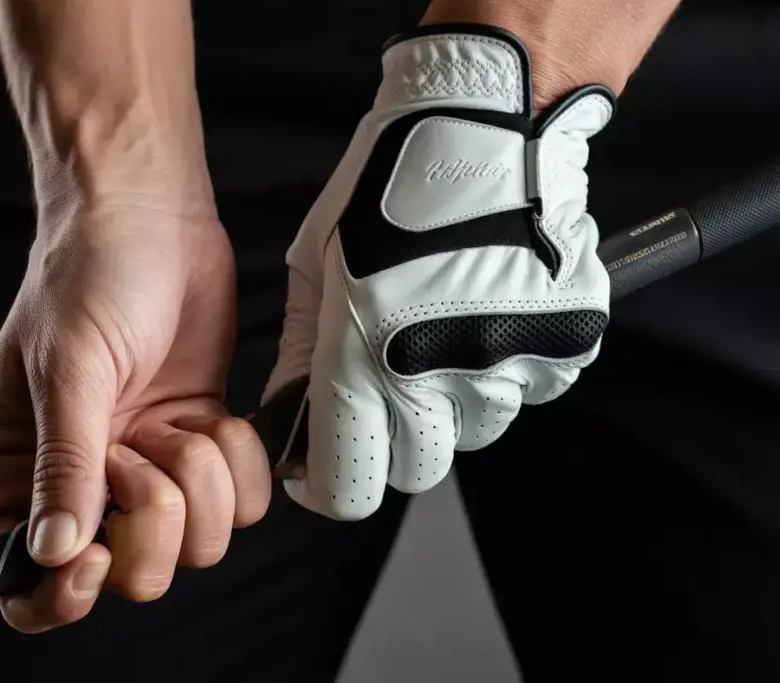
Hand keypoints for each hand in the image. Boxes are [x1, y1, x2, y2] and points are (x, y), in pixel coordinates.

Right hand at [0, 193, 270, 633]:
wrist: (149, 219)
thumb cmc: (86, 278)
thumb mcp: (68, 371)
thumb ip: (64, 467)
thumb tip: (54, 554)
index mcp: (13, 473)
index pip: (24, 579)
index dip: (64, 591)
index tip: (98, 554)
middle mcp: (79, 482)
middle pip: (128, 575)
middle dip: (151, 519)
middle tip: (140, 454)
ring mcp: (144, 468)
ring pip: (195, 544)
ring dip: (198, 482)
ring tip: (175, 421)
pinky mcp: (198, 445)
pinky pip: (240, 503)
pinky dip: (238, 463)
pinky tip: (213, 414)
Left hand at [261, 25, 614, 519]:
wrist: (485, 123)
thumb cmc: (385, 187)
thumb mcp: (315, 267)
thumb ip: (303, 357)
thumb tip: (294, 421)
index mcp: (363, 355)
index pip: (349, 489)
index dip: (335, 483)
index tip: (330, 461)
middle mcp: (439, 374)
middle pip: (417, 470)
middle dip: (396, 439)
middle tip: (390, 380)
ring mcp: (510, 363)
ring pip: (475, 429)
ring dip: (455, 398)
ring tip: (446, 324)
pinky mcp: (565, 344)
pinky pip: (528, 389)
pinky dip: (507, 364)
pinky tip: (490, 307)